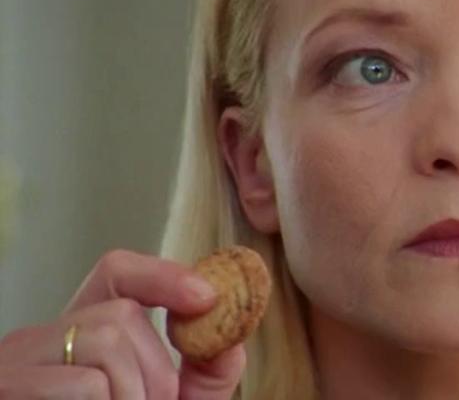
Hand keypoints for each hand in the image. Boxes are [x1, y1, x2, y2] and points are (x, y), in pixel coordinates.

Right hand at [0, 249, 245, 398]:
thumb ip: (202, 380)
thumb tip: (231, 342)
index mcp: (79, 340)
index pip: (116, 275)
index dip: (163, 275)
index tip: (208, 297)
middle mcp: (41, 343)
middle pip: (120, 314)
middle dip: (157, 369)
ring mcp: (16, 366)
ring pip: (106, 341)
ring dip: (137, 393)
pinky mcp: (7, 389)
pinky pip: (85, 384)